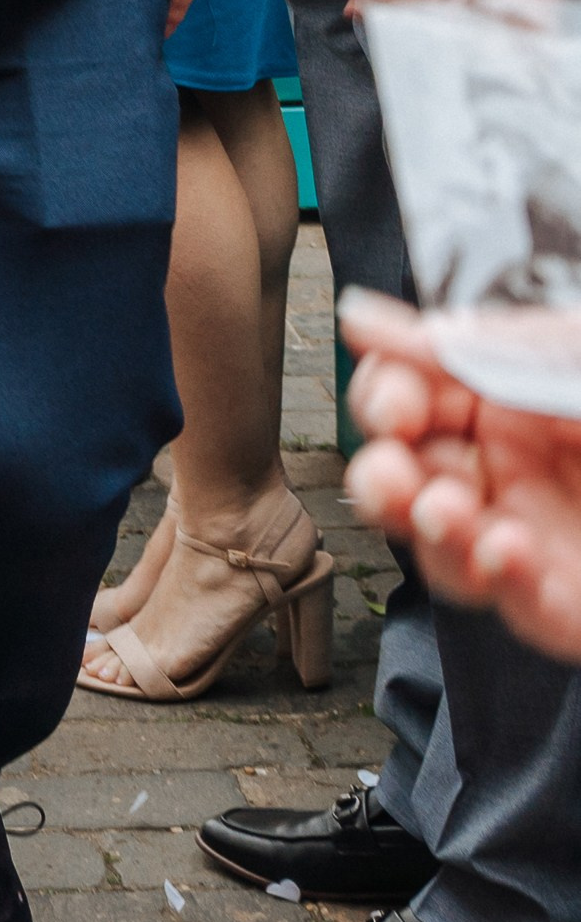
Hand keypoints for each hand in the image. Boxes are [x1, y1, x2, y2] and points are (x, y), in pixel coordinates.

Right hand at [341, 288, 580, 664]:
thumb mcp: (570, 355)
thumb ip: (474, 345)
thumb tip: (361, 315)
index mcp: (509, 398)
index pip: (413, 398)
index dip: (387, 397)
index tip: (394, 400)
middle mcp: (516, 470)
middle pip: (408, 479)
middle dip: (385, 476)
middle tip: (395, 470)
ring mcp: (540, 539)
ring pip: (443, 549)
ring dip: (430, 533)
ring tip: (449, 512)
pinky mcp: (569, 606)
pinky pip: (514, 605)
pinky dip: (498, 580)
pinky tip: (511, 548)